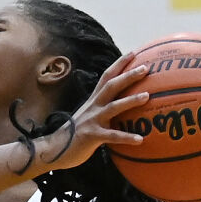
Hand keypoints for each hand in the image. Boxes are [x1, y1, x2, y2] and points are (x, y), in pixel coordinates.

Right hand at [41, 54, 151, 173]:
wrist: (54, 148)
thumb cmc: (76, 134)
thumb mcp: (89, 116)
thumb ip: (103, 110)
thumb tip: (122, 107)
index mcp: (94, 100)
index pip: (107, 77)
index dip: (119, 64)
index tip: (134, 52)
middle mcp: (93, 106)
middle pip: (111, 86)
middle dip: (128, 76)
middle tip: (145, 68)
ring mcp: (92, 120)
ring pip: (113, 107)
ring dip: (130, 101)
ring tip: (147, 96)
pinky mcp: (92, 136)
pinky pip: (112, 136)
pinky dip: (126, 137)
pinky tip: (140, 140)